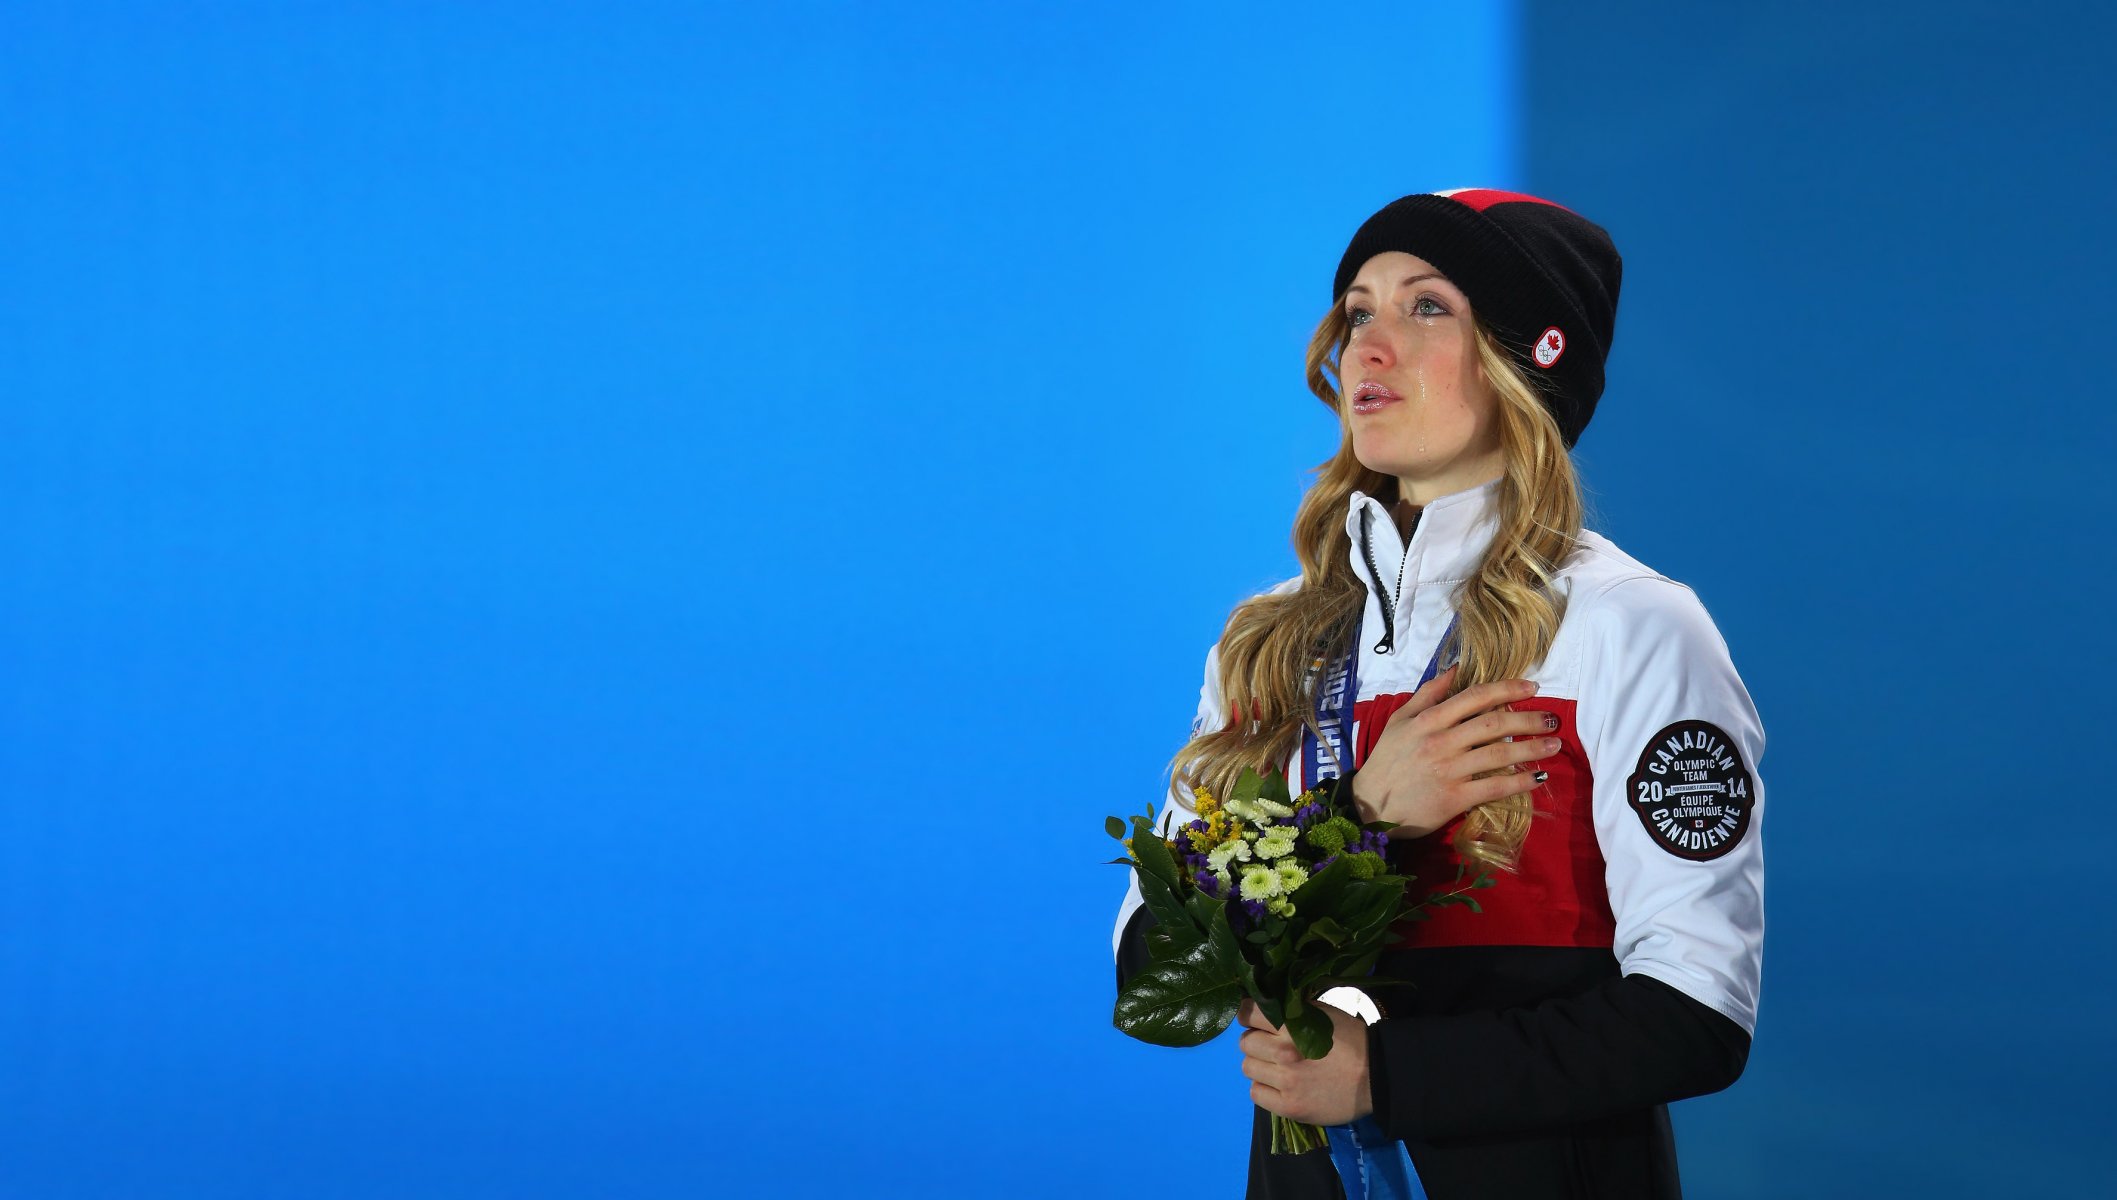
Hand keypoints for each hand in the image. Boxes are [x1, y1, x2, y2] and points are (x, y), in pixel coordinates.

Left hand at [1238, 997, 1371, 1125]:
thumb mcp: (1323, 1013)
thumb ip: (1292, 1010)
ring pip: (1248, 1068)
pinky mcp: (1289, 1107)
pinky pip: (1256, 1093)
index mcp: (1292, 1025)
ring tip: (1277, 1068)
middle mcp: (1283, 1052)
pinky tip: (1280, 1086)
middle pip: (1245, 1043)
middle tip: (1271, 1047)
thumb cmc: (1351, 1040)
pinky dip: (1265, 1089)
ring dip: (1259, 1066)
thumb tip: (1265, 1006)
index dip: (1249, 1016)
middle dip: (1255, 1042)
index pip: (1248, 1013)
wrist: (1377, 1076)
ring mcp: (1285, 1082)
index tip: (1255, 1021)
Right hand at [1349, 664, 1557, 838]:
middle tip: (1554, 718)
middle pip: (1494, 724)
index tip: (1532, 687)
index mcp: (1429, 720)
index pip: (1475, 697)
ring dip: (1531, 748)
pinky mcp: (1455, 798)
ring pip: (1499, 754)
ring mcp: (1449, 770)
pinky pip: (1494, 787)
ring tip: (1554, 744)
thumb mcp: (1400, 720)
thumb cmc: (1387, 760)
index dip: (1507, 689)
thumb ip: (1428, 693)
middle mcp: (1442, 741)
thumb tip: (1456, 669)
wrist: (1370, 805)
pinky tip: (1537, 777)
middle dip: (1529, 718)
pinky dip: (1519, 782)